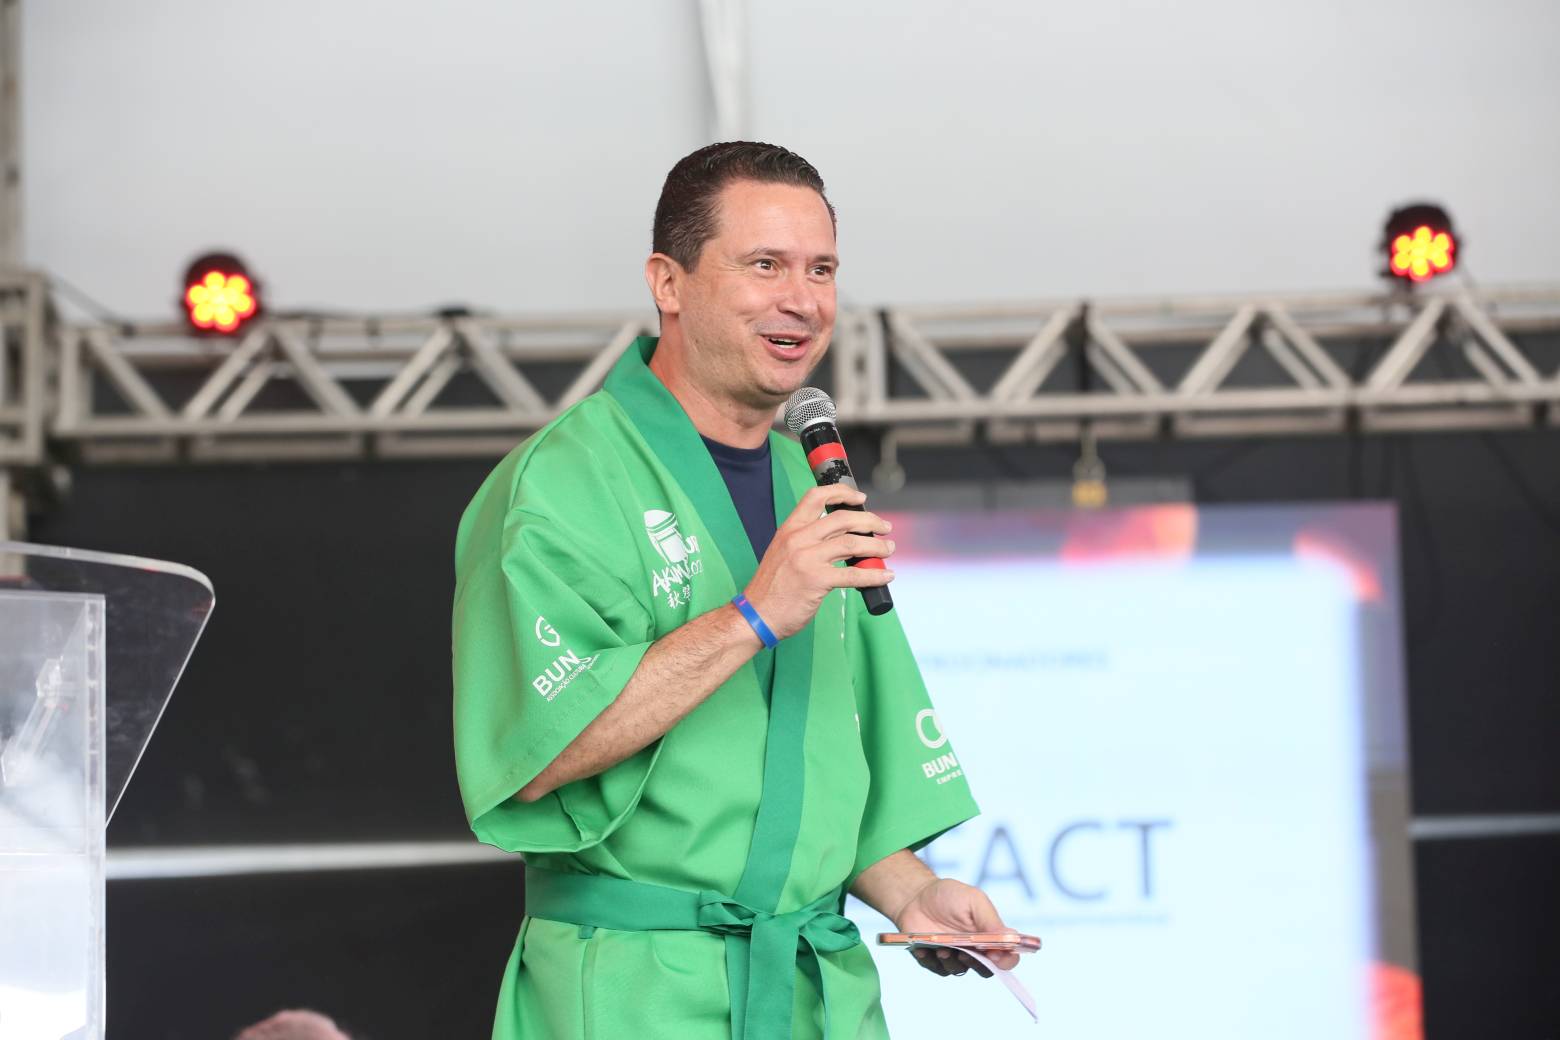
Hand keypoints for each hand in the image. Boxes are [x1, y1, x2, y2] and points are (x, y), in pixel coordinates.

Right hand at [743, 484, 893, 639]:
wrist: (757, 615)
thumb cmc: (772, 588)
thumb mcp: (783, 553)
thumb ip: (806, 542)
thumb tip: (841, 538)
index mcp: (789, 529)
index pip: (816, 497)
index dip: (842, 492)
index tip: (860, 498)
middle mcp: (798, 539)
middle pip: (843, 519)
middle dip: (870, 522)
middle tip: (885, 527)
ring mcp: (808, 559)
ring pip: (853, 544)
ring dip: (877, 546)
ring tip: (888, 549)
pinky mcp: (817, 580)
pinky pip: (854, 574)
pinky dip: (874, 574)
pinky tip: (885, 576)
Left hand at [896, 878, 1019, 977]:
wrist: (918, 895)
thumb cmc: (950, 896)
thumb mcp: (973, 900)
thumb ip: (990, 920)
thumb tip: (1011, 938)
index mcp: (990, 937)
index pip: (1007, 958)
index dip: (1006, 961)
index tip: (995, 956)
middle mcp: (974, 951)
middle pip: (985, 970)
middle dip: (976, 964)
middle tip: (964, 952)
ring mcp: (954, 957)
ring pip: (958, 970)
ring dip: (951, 961)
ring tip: (941, 948)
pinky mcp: (933, 960)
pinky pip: (935, 968)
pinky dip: (930, 960)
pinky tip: (923, 948)